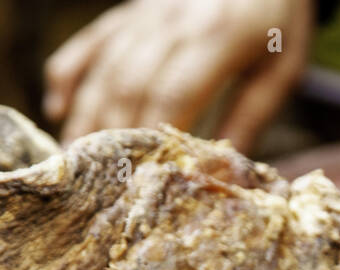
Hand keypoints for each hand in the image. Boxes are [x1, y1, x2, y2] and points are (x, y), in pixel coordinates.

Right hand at [44, 0, 314, 152]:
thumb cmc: (278, 21)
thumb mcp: (282, 68)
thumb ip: (252, 114)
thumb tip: (223, 168)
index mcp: (216, 36)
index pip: (174, 92)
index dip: (153, 134)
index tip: (143, 176)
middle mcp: (172, 20)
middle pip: (130, 83)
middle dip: (113, 135)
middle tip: (101, 182)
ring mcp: (146, 12)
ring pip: (105, 67)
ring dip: (87, 115)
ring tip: (76, 159)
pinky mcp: (130, 9)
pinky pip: (91, 41)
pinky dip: (68, 73)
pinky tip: (57, 109)